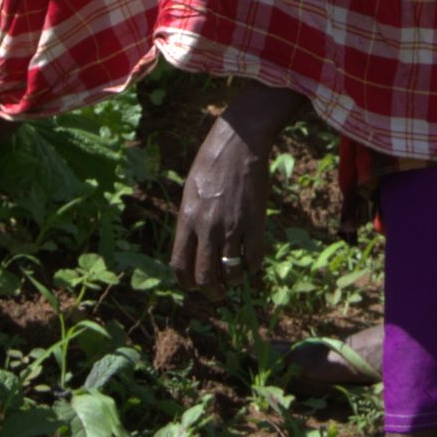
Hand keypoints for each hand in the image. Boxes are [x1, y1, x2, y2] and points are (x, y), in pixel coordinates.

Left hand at [170, 113, 269, 297]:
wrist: (238, 143)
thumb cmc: (211, 164)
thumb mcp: (191, 193)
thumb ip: (191, 221)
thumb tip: (195, 249)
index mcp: (187, 219)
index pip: (180, 265)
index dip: (187, 282)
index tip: (195, 285)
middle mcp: (207, 227)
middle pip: (205, 277)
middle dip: (212, 291)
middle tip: (218, 292)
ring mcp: (232, 226)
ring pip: (231, 272)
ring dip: (234, 280)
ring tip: (236, 276)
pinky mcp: (255, 222)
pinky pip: (254, 258)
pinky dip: (253, 265)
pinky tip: (252, 260)